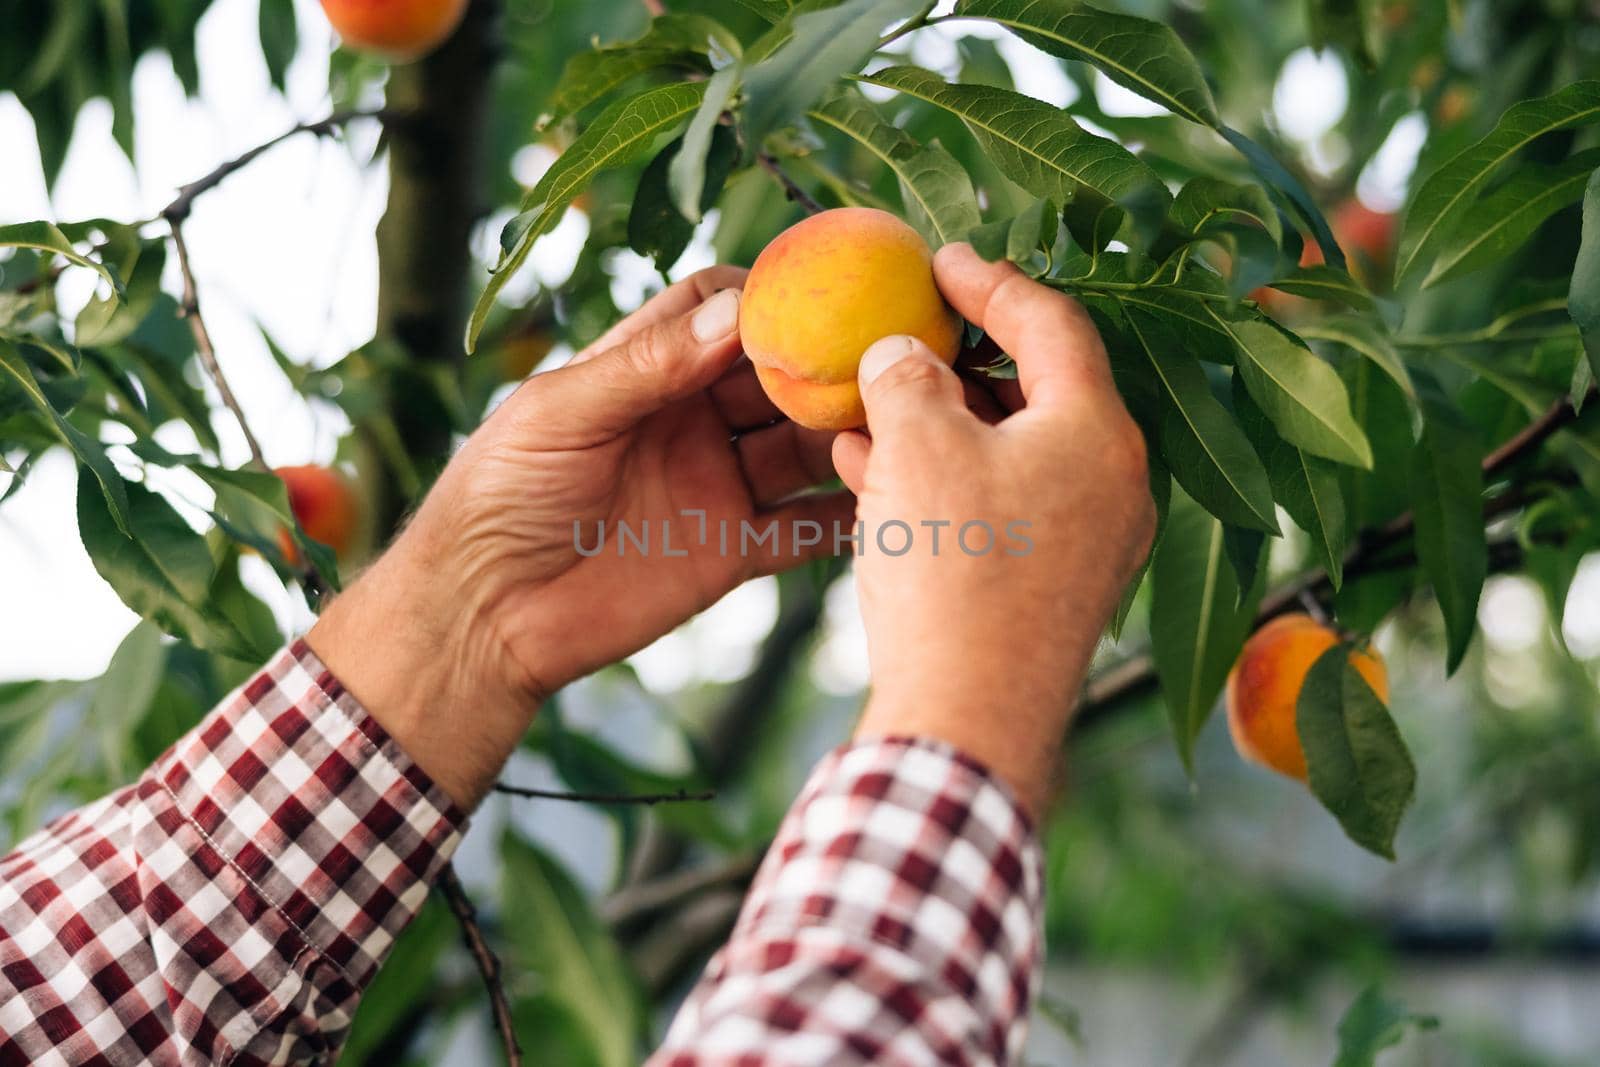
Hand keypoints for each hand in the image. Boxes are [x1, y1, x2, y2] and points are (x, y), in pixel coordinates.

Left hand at [310, 268, 851, 805]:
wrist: (483, 613)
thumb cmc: (500, 494)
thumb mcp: (562, 413)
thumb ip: (647, 366)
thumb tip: (736, 314)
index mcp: (643, 371)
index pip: (718, 310)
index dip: (766, 296)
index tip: (820, 288)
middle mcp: (689, 420)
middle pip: (777, 376)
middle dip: (825, 362)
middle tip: (882, 353)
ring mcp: (714, 484)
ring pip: (801, 447)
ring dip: (844, 433)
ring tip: (896, 419)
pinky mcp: (729, 551)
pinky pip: (802, 530)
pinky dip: (843, 518)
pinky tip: (887, 499)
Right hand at [834, 244, 1155, 816]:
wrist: (969, 723)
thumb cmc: (951, 574)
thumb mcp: (915, 448)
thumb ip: (905, 378)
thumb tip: (898, 355)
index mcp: (1098, 432)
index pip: (1052, 324)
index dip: (990, 282)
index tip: (940, 260)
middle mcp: (1114, 484)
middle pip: (1038, 389)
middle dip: (960, 358)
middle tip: (906, 332)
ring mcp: (1091, 543)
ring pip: (1013, 452)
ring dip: (941, 423)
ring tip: (869, 405)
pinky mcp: (1056, 589)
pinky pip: (1004, 506)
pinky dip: (947, 480)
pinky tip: (873, 473)